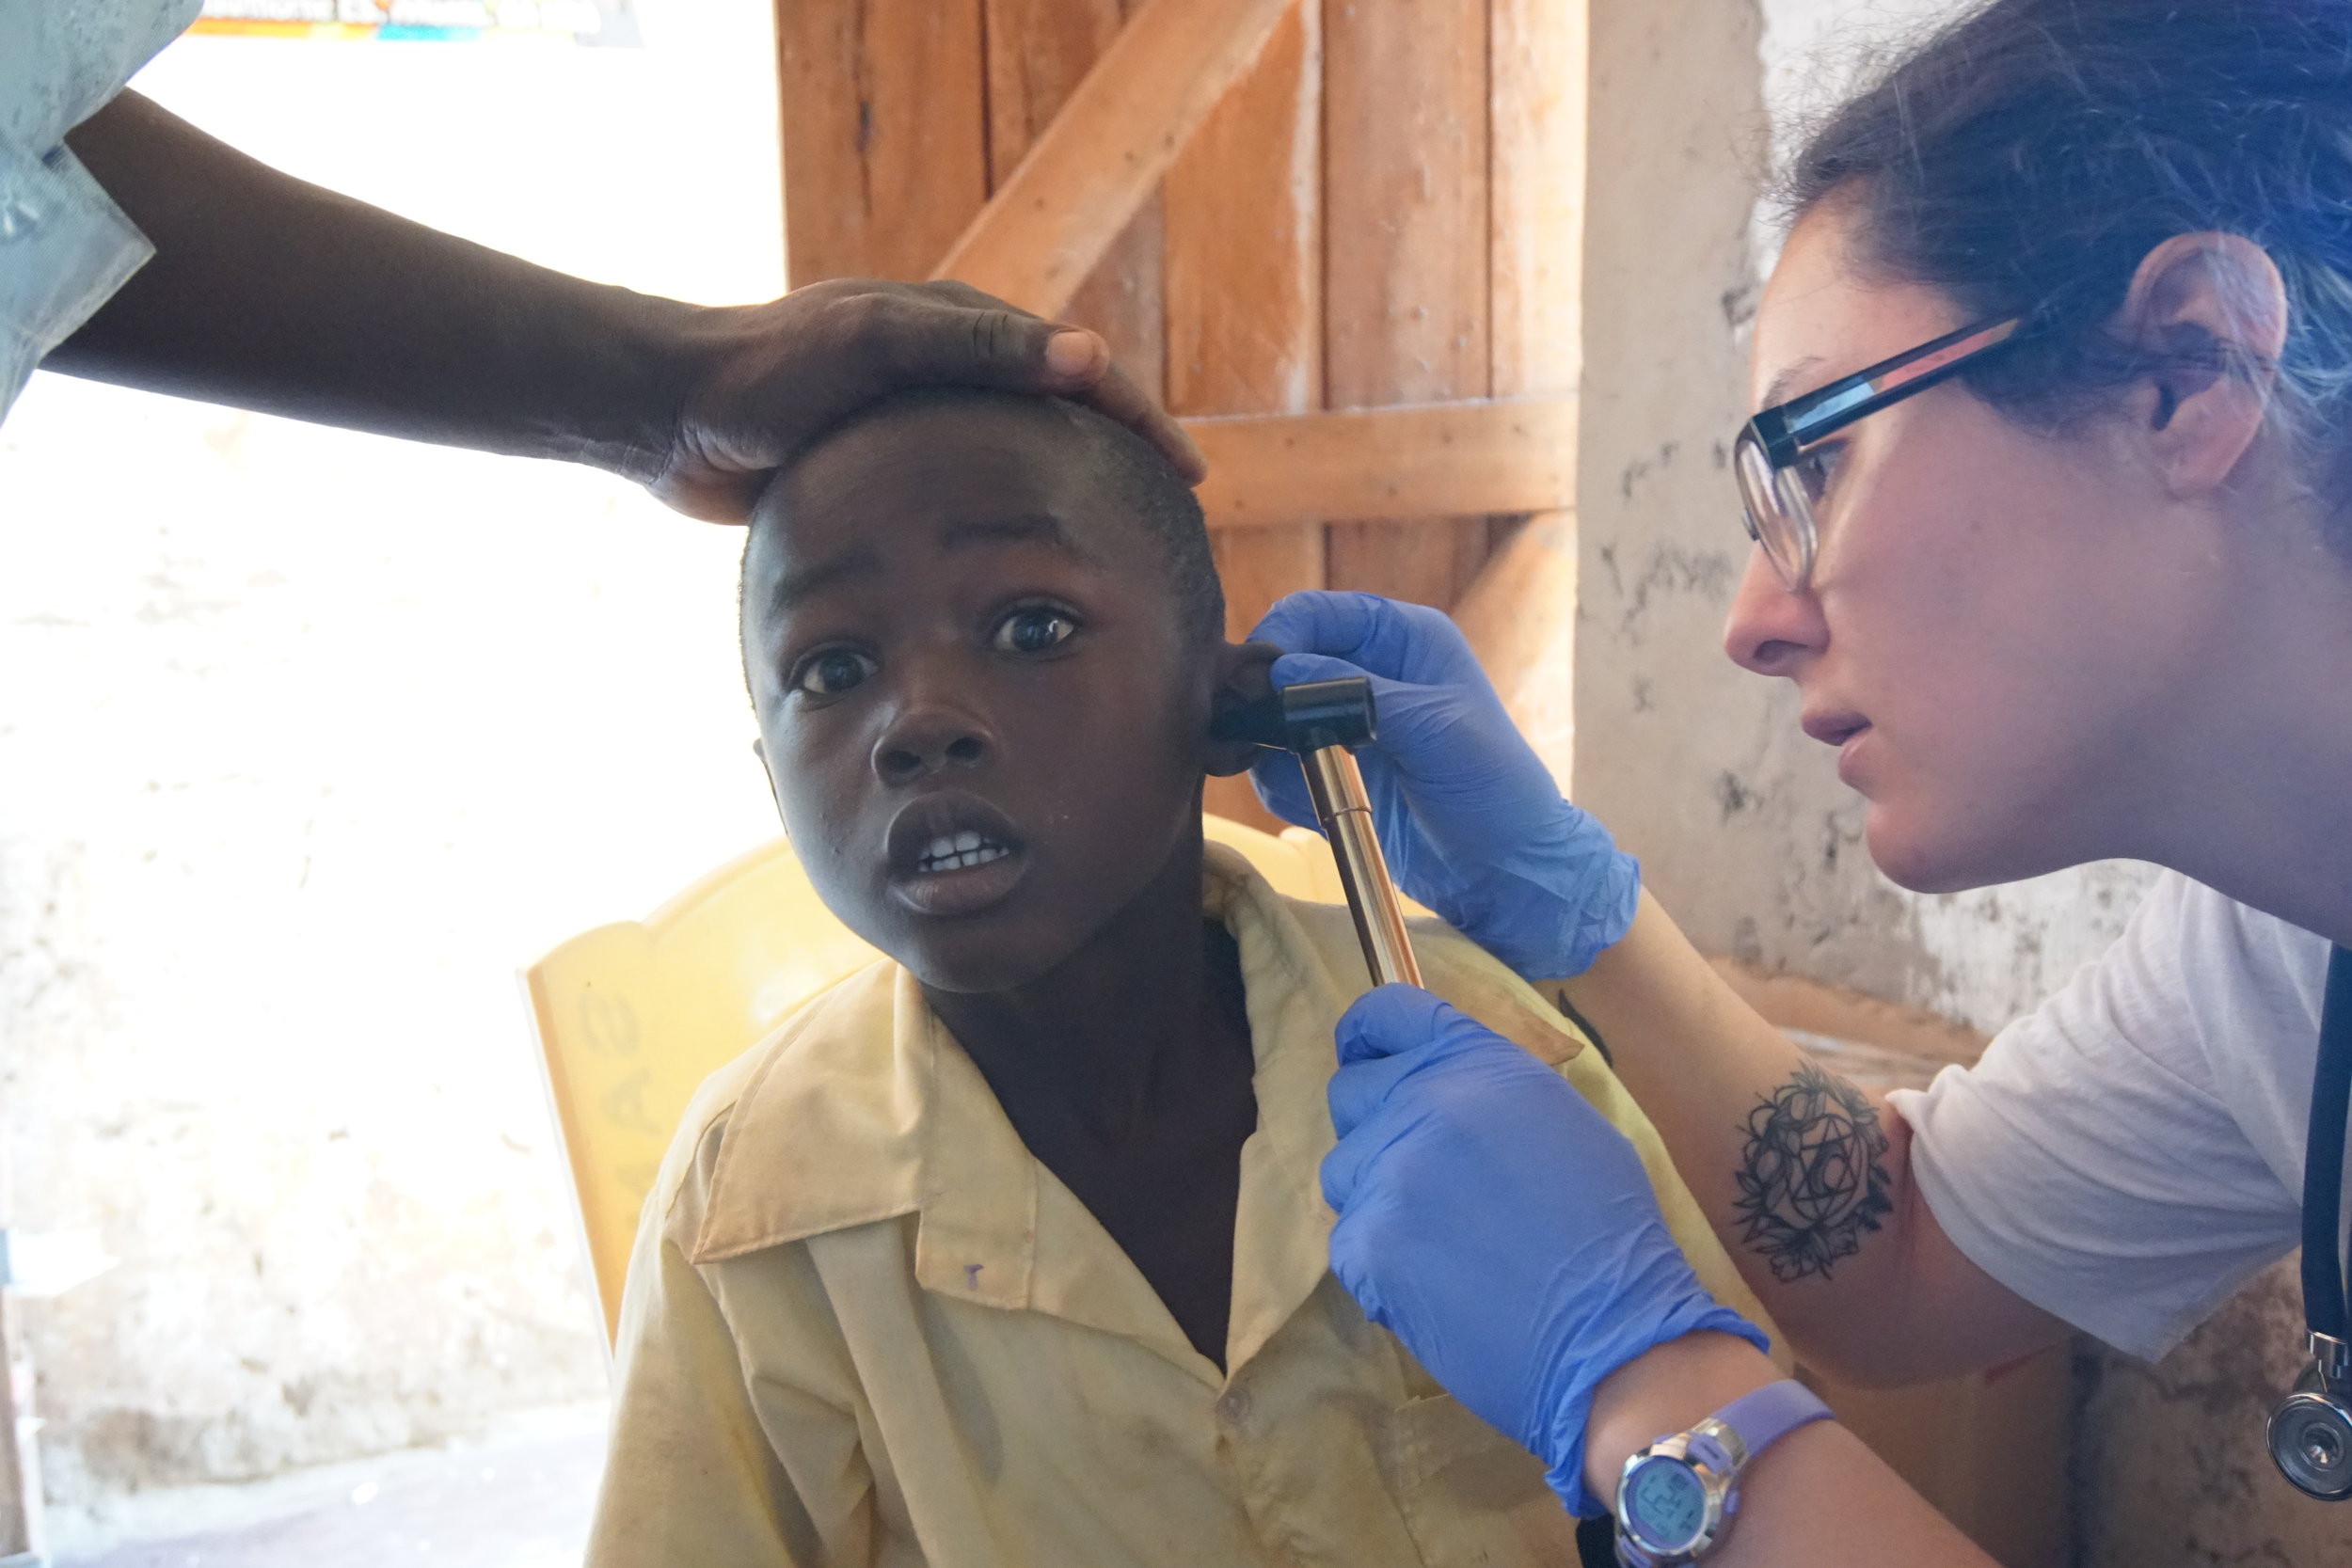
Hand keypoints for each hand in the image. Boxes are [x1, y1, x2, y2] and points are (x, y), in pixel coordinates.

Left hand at [652, 279, 1202, 520]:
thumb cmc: (769, 373)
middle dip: (1118, 465)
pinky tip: (1020, 582)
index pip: (1078, 370)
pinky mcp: (882, 473)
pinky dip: (1005, 533)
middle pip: (1059, 420)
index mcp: (959, 329)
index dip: (1140, 422)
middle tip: (1168, 525)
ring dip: (1068, 503)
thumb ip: (977, 347)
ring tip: (1112, 559)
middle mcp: (948, 371)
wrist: (671, 415)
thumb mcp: (878, 344)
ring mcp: (916, 423)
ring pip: (1016, 467)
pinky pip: (964, 504)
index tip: (1186, 478)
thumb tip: (1086, 357)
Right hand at [1249, 591, 1636, 977]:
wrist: (1508, 876)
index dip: (1281, 636)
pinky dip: (1276, 784)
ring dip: (1262, 744)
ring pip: (1272, 719)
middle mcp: (1369, 676)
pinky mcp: (1334, 779)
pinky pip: (1278, 771)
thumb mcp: (1435, 732)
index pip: (1319, 614)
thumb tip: (1281, 671)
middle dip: (1262, 696)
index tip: (1257, 678)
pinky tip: (1301, 803)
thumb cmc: (1496, 792)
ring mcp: (1347, 730)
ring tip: (1278, 771)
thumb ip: (1358, 695)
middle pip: (1284, 664)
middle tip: (1250, 732)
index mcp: (1403, 642)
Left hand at [1322, 985, 1765, 1515]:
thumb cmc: (1611, 1233)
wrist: (1614, 1337)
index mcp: (1476, 1064)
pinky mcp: (1367, 1245)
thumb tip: (1437, 1084)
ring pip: (1344, 1171)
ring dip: (1378, 1199)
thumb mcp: (1561, 1122)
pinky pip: (1348, 1241)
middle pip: (1351, 1094)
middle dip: (1377, 1127)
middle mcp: (1423, 1103)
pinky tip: (1437, 1286)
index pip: (1387, 1014)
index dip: (1367, 1035)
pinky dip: (1380, 1264)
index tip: (1363, 1055)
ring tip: (1443, 1241)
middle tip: (1425, 1176)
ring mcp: (1388, 1174)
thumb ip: (1486, 1091)